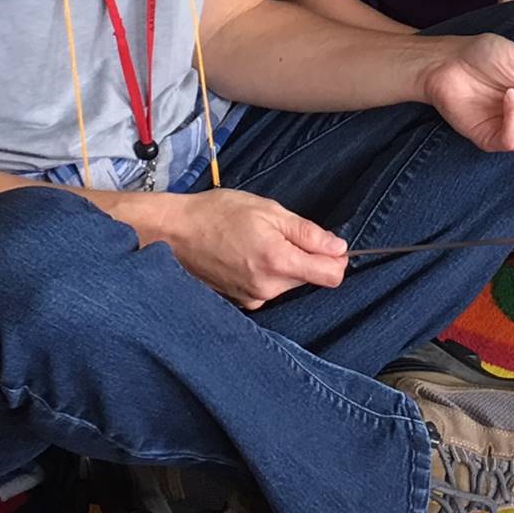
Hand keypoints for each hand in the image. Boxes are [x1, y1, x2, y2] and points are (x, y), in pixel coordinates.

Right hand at [163, 189, 348, 309]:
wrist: (175, 232)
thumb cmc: (218, 214)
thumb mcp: (269, 211)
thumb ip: (307, 232)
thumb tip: (338, 248)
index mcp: (278, 261)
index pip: (331, 276)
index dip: (336, 258)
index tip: (327, 243)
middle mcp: (268, 287)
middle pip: (311, 278)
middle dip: (306, 256)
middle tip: (279, 233)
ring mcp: (253, 298)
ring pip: (289, 282)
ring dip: (285, 264)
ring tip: (258, 241)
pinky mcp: (241, 301)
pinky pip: (270, 288)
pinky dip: (267, 273)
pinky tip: (247, 255)